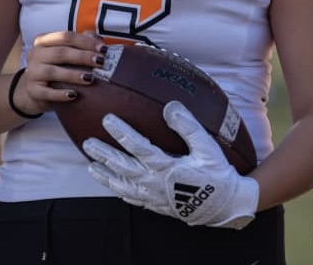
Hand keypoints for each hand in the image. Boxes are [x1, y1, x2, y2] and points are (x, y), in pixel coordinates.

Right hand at [11, 31, 104, 117]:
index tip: (102, 49)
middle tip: (100, 62)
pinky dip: (60, 94)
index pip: (65, 37)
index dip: (85, 42)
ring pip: (52, 72)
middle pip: (60, 52)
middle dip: (83, 56)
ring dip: (73, 75)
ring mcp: (32, 73)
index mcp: (43, 41)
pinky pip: (47, 93)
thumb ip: (79, 43)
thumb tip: (97, 39)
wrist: (34, 91)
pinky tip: (74, 95)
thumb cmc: (54, 68)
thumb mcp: (63, 53)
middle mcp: (35, 55)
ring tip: (90, 78)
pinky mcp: (33, 91)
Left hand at [83, 101, 258, 228]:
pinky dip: (120, 191)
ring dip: (106, 175)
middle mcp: (155, 183)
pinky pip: (132, 198)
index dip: (121, 132)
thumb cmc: (217, 174)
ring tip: (91, 166)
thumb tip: (170, 106)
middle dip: (103, 154)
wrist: (225, 206)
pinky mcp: (157, 206)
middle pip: (123, 167)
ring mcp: (154, 197)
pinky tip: (113, 186)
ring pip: (123, 185)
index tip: (107, 119)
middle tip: (87, 143)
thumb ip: (187, 126)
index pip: (137, 146)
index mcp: (166, 167)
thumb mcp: (206, 147)